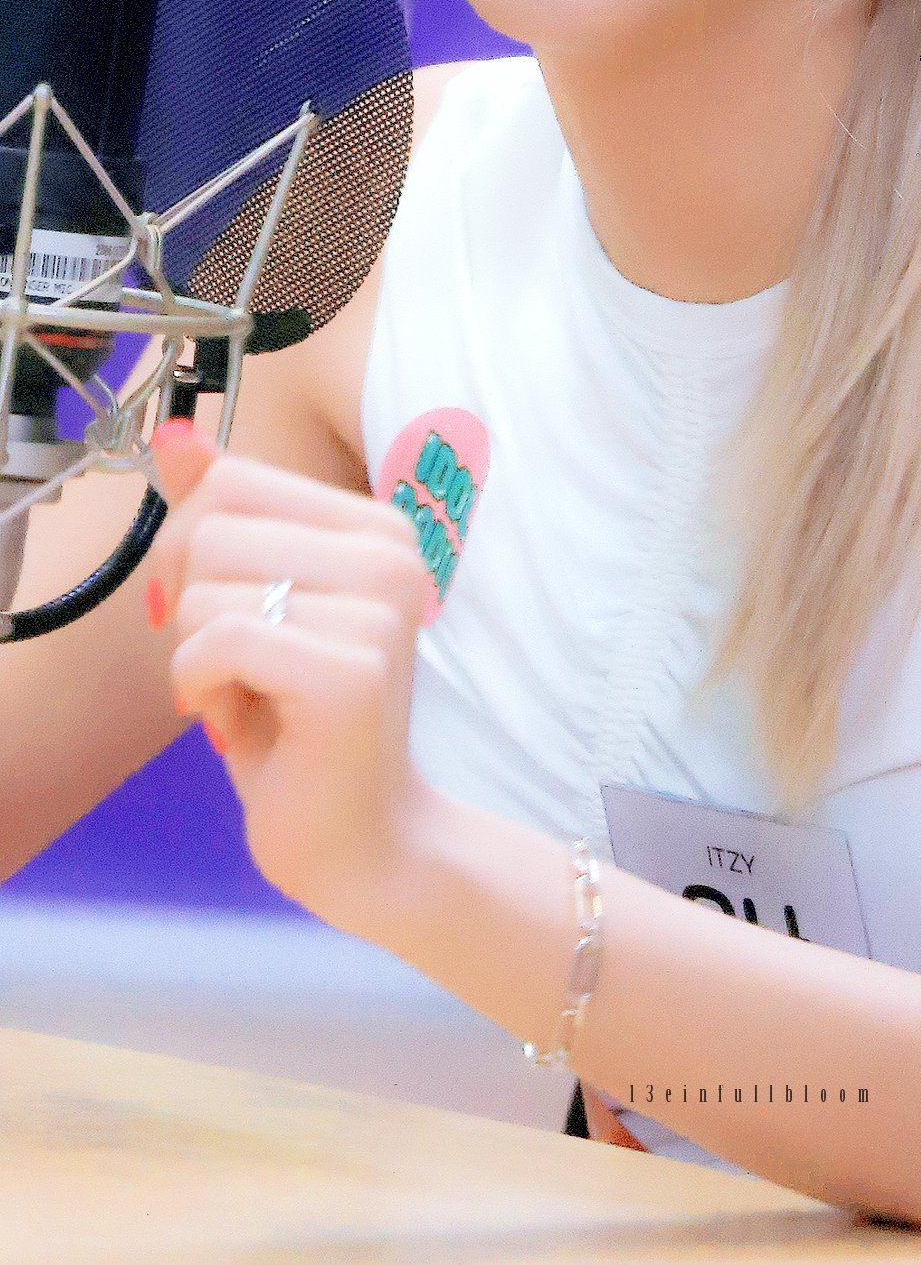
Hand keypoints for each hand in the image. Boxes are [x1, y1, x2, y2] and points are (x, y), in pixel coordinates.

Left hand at [147, 421, 436, 931]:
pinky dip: (199, 687)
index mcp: (377, 527)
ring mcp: (379, 613)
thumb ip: (220, 515)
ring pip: (208, 589)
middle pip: (211, 529)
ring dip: (198, 658)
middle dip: (187, 607)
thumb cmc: (298, 722)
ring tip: (250, 698)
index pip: (231, 482)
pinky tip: (239, 722)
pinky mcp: (352, 673)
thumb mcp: (253, 598)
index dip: (187, 548)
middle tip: (229, 666)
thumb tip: (173, 439)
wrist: (360, 836)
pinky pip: (218, 642)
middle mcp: (393, 555)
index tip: (209, 610)